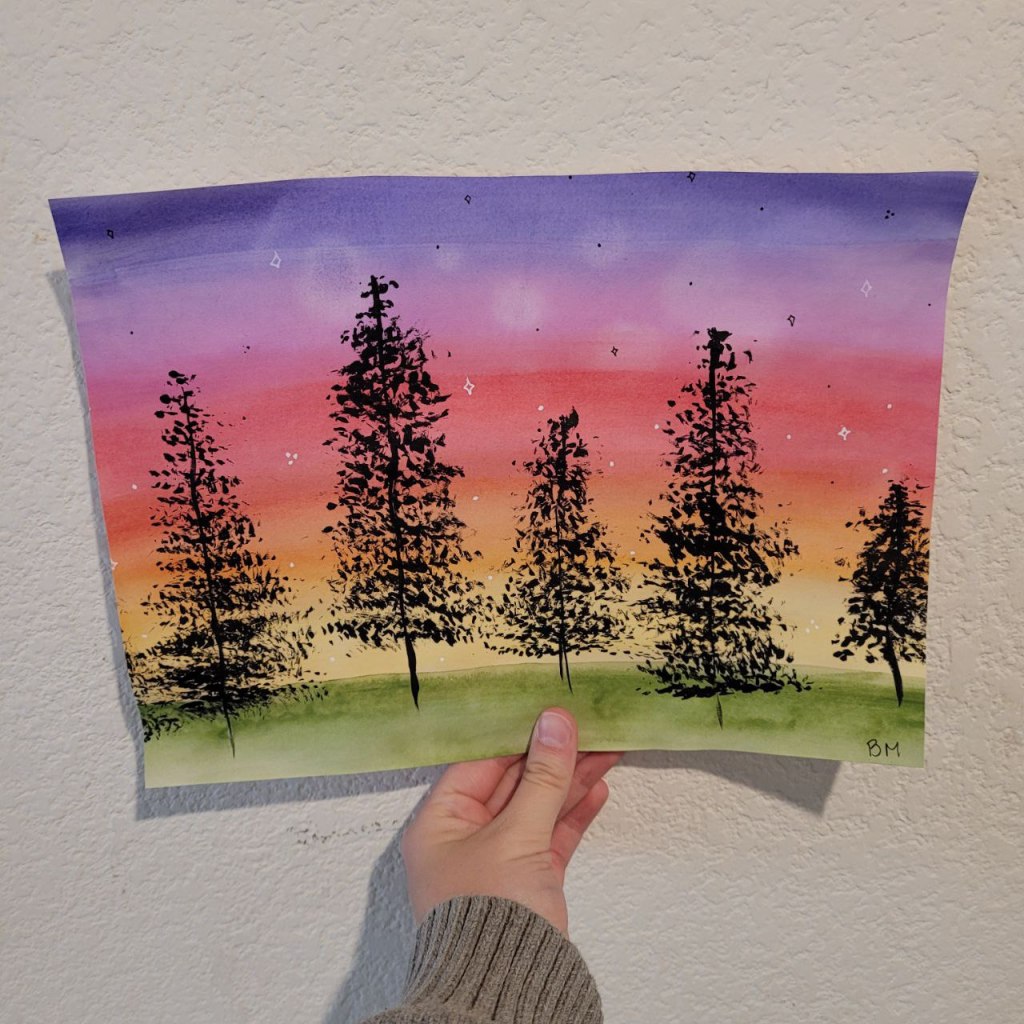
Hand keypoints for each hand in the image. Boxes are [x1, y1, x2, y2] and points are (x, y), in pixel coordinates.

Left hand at [401, 708, 619, 935]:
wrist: (506, 996)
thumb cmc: (489, 919)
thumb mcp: (517, 836)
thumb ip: (541, 777)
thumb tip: (555, 724)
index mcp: (440, 823)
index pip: (481, 763)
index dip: (518, 736)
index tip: (550, 713)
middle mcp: (464, 838)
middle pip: (512, 783)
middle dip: (552, 756)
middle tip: (586, 726)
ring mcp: (496, 860)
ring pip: (537, 807)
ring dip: (570, 781)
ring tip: (605, 749)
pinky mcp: (526, 882)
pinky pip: (550, 836)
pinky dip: (573, 815)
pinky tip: (596, 789)